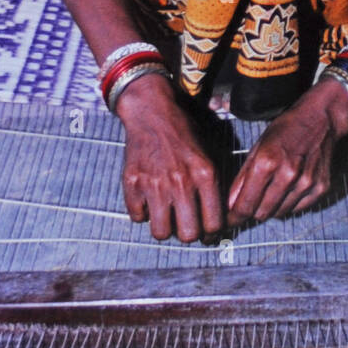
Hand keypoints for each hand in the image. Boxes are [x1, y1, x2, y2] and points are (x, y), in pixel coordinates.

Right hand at [118, 72, 222, 241]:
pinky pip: (137, 217)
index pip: (214, 223)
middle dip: (187, 233)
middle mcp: (181, 182)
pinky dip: (142, 212)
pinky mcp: (132, 183)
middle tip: (184, 224)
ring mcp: (154, 184)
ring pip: (161, 232)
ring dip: (164, 227)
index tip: (206, 230)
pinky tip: (147, 200)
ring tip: (165, 216)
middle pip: (188, 235)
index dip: (211, 232)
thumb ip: (212, 185)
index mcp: (205, 174)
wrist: (152, 112)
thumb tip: (215, 218)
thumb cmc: (182, 132)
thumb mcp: (207, 154)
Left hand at [226, 76, 347, 224]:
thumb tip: (231, 205)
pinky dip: (290, 203)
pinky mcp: (320, 188)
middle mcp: (288, 175)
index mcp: (267, 162)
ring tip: (275, 187)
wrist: (321, 119)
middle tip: (254, 199)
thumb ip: (243, 178)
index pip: (245, 205)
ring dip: (273, 206)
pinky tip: (291, 186)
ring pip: (279, 213)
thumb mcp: (258, 147)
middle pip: (262, 214)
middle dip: (253, 210)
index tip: (232, 219)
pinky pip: (298, 209)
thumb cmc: (287, 129)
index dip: (235, 216)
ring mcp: (306, 183)